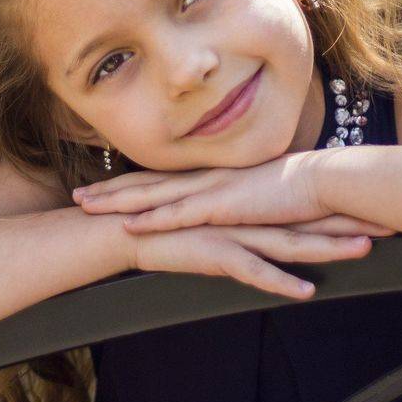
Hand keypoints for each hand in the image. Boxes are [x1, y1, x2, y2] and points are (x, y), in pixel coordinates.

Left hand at [75, 151, 372, 234]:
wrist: (325, 181)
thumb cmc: (300, 190)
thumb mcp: (259, 196)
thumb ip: (238, 202)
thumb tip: (228, 211)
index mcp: (213, 175)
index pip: (162, 179)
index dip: (129, 184)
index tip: (101, 187)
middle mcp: (206, 178)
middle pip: (147, 183)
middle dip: (109, 190)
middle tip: (76, 196)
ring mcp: (213, 190)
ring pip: (154, 195)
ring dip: (118, 202)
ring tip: (86, 207)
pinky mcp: (225, 206)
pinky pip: (181, 215)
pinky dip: (153, 219)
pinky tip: (129, 226)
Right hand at [128, 221, 377, 299]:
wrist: (130, 226)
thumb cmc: (176, 226)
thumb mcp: (223, 222)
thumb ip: (252, 222)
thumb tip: (282, 227)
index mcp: (256, 208)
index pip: (310, 207)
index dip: (348, 207)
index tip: (385, 206)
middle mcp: (252, 217)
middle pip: (311, 220)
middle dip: (353, 221)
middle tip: (395, 221)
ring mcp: (237, 234)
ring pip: (292, 242)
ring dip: (329, 245)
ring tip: (365, 248)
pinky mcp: (217, 253)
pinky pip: (255, 271)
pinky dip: (281, 281)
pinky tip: (306, 291)